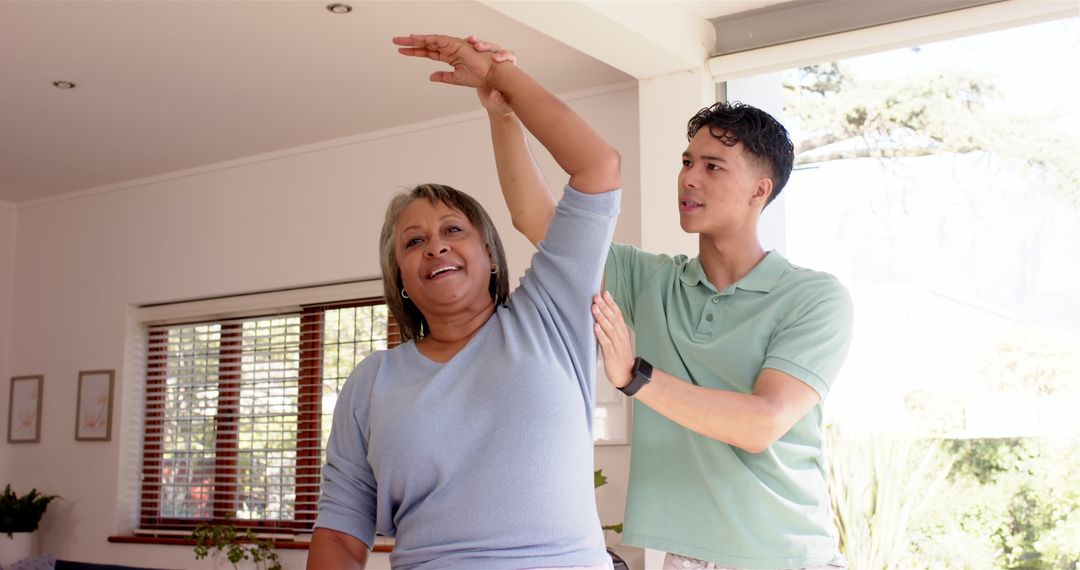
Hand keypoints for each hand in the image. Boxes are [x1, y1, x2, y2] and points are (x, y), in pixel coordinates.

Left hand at [393, 33, 507, 88]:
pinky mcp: (456, 44)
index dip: (415, 51)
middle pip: (426, 44)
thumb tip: (430, 77)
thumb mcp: (456, 79)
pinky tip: (416, 38)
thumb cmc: (479, 76)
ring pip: (430, 40)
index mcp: (449, 56)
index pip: (428, 52)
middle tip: (396, 41)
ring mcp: (452, 45)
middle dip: (411, 43)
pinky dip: (427, 38)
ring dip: (415, 39)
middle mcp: (449, 49)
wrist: (491, 76)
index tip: (402, 51)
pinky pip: (438, 40)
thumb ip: (443, 77)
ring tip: (401, 40)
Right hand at [468, 36, 516, 115]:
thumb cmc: (500, 101)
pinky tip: (464, 43)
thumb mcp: (499, 103)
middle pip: (494, 48)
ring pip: (483, 47)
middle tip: (478, 46)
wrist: (494, 101)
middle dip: (487, 46)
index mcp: (507, 69)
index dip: (503, 56)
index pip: (508, 56)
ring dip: (477, 43)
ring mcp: (488, 58)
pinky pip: (473, 50)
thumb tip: (494, 95)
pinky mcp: (478, 60)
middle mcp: (499, 60)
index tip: (496, 58)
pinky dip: (469, 46)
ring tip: (471, 41)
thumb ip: (498, 100)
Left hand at [593, 291, 634, 388]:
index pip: (617, 314)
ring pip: (609, 329)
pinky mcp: (612, 355)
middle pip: (613, 318)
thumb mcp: (618, 340)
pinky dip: (601, 335)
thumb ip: (612, 328)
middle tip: (596, 296)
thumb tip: (603, 316)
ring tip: (594, 308)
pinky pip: (606, 343)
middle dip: (604, 307)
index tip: (605, 292)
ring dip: (601, 318)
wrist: (628, 375)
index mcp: (622, 331)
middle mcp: (621, 336)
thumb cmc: (621, 357)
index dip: (611, 303)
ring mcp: (617, 345)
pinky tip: (595, 327)